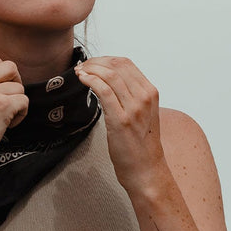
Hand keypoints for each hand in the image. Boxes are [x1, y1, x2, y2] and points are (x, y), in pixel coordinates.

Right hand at [0, 54, 27, 172]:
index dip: (2, 73)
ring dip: (16, 103)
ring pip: (19, 87)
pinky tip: (7, 125)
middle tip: (9, 99)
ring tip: (4, 118)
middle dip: (14, 82)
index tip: (0, 87)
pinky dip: (21, 115)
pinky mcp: (2, 106)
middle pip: (11, 66)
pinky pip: (24, 102)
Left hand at [74, 56, 169, 194]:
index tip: (93, 63)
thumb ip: (131, 97)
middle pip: (117, 66)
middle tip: (83, 66)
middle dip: (96, 62)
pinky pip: (104, 91)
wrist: (147, 171)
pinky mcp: (121, 120)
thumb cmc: (141, 146)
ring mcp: (134, 108)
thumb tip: (110, 83)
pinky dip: (91, 81)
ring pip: (110, 75)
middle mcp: (144, 97)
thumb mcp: (143, 114)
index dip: (105, 59)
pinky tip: (83, 80)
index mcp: (150, 93)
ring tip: (80, 72)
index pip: (126, 64)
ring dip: (91, 69)